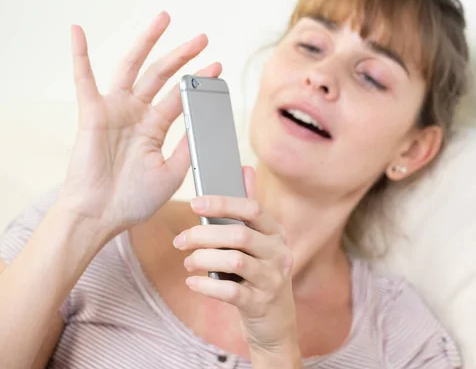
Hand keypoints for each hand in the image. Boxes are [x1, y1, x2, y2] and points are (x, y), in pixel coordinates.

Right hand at [59, 12, 221, 237]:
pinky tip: (78, 32)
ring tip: (164, 19)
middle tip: (203, 38)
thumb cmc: (133, 200)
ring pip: (133, 68)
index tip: (218, 67)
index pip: (181, 98)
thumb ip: (187, 148)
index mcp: (154, 128)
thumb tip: (207, 127)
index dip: (199, 82)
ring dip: (148, 42)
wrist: (102, 216)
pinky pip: (84, 80)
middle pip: (162, 76)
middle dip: (183, 56)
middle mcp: (136, 115)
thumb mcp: (172, 173)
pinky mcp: (93, 114)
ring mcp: (115, 111)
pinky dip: (80, 56)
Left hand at [172, 167, 298, 356]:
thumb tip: (244, 169)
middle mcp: (279, 254)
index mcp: (276, 234)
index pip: (252, 209)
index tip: (195, 203)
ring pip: (235, 262)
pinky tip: (192, 282)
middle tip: (180, 241)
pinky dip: (206, 286)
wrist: (276, 322)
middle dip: (203, 235)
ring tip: (187, 262)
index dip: (223, 203)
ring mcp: (273, 280)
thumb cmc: (260, 275)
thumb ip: (250, 210)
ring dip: (203, 259)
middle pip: (239, 235)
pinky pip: (230, 292)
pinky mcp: (261, 304)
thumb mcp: (260, 243)